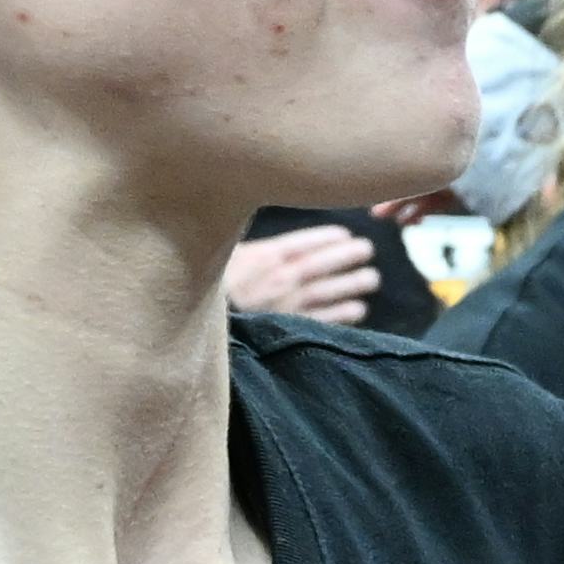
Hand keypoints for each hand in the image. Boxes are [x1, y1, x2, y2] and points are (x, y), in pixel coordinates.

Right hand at [216, 221, 386, 320]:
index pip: (303, 243)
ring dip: (352, 284)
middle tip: (367, 250)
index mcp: (263, 257)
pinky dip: (343, 315)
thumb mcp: (221, 258)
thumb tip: (261, 234)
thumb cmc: (204, 288)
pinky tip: (359, 310)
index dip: (326, 238)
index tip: (345, 234)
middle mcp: (280, 279)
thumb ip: (246, 248)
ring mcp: (287, 306)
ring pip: (328, 293)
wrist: (192, 322)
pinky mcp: (289, 329)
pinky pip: (324, 321)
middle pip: (321, 265)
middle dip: (346, 256)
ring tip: (371, 279)